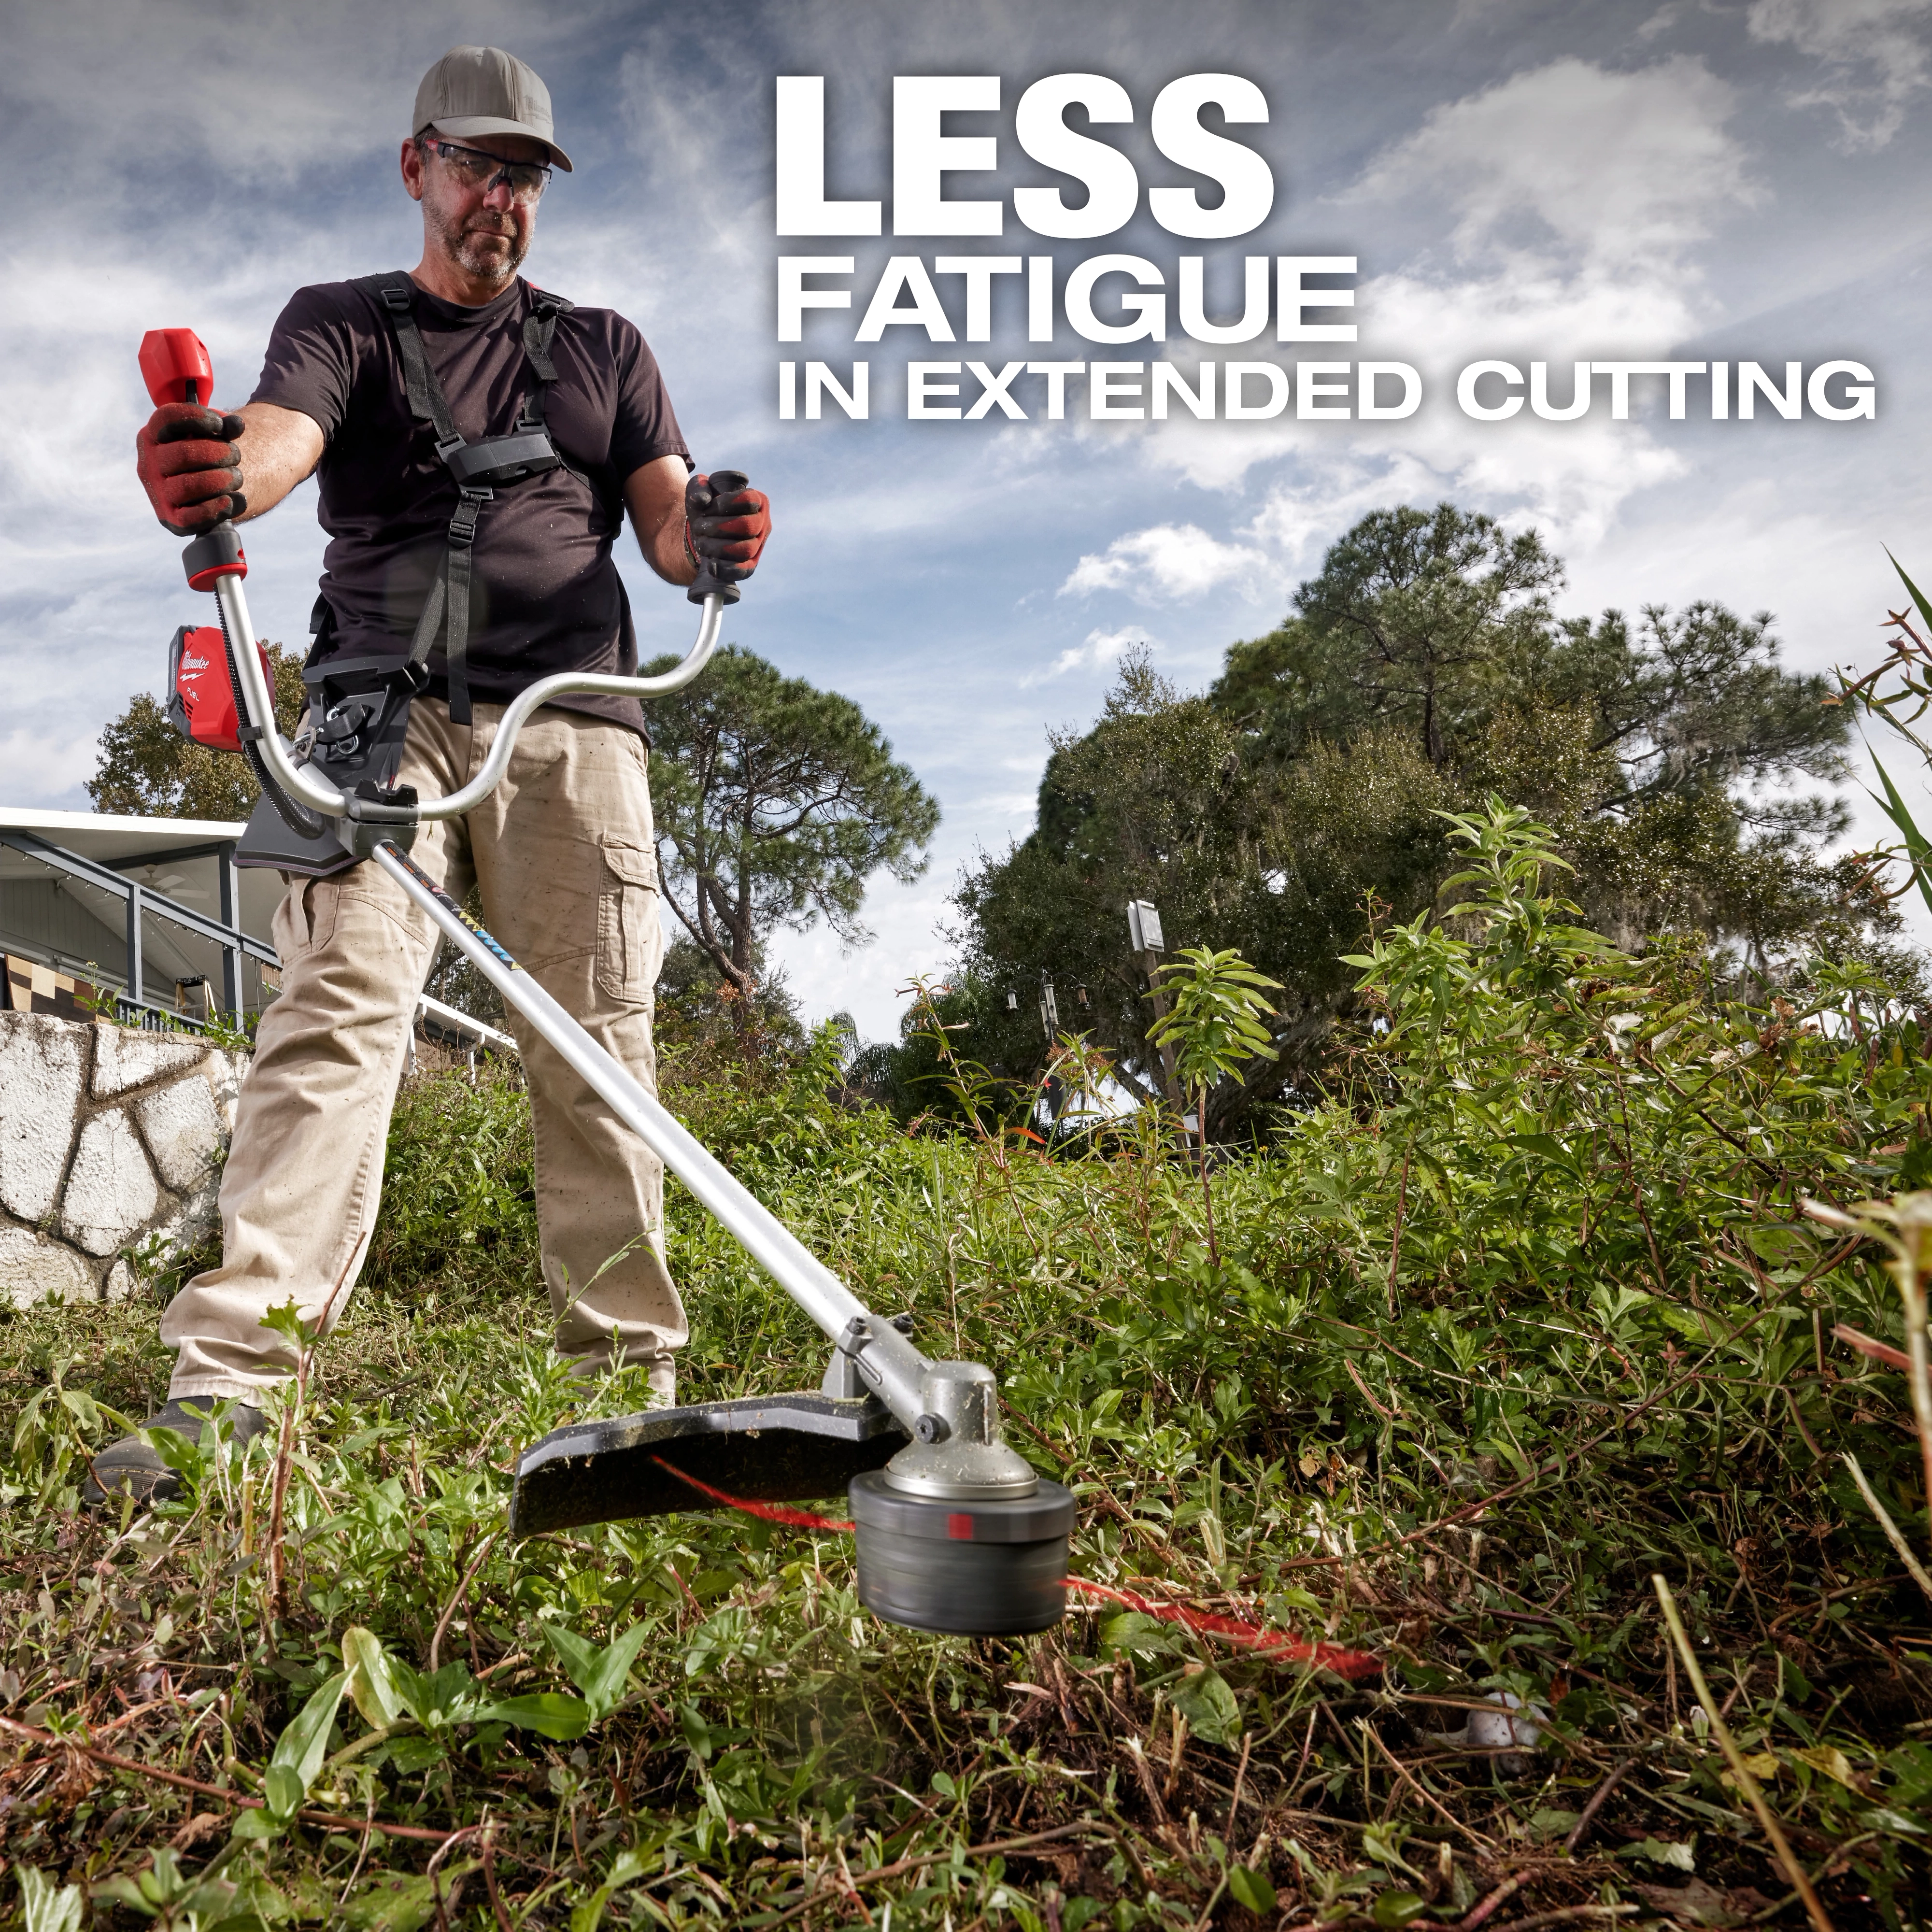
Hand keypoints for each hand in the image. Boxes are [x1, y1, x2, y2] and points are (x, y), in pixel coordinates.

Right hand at [136, 403, 246, 534]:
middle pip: (185, 454)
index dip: (198, 418)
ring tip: (235, 476)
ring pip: (190, 486)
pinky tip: (234, 499)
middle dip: (220, 453)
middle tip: (235, 455)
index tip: (219, 424)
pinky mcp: (172, 520)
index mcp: (152, 436)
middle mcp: (148, 464)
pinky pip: (192, 518)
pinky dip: (217, 509)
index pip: (168, 419)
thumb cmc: (207, 453)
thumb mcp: (212, 434)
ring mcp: (158, 493)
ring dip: (223, 480)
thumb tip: (237, 424)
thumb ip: (224, 425)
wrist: (208, 489)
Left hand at [684, 471, 769, 582]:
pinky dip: (725, 568)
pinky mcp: (750, 566)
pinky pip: (743, 571)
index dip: (725, 503)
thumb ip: (698, 487)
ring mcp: (758, 546)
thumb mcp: (699, 491)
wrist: (705, 534)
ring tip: (701, 543)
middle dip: (718, 527)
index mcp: (758, 501)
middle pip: (748, 526)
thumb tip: (701, 500)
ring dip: (717, 547)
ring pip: (746, 549)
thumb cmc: (706, 509)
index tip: (707, 507)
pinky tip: (710, 563)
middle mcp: (763, 524)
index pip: (749, 500)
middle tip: (699, 527)